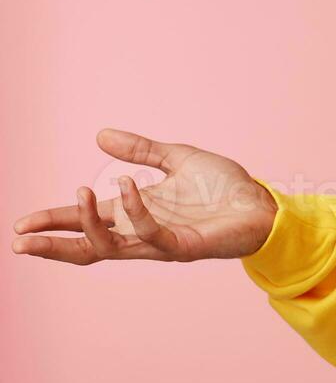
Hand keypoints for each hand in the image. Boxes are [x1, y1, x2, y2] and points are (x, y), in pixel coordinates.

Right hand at [11, 129, 277, 263]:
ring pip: (111, 247)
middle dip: (53, 245)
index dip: (55, 222)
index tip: (22, 225)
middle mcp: (143, 231)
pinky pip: (150, 234)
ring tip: (79, 193)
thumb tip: (100, 135)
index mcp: (137, 212)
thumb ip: (141, 150)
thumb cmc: (225, 187)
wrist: (264, 203)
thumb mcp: (177, 159)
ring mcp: (162, 242)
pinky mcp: (183, 247)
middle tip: (21, 241)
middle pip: (88, 246)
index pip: (86, 221)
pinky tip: (125, 185)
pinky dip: (134, 210)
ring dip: (88, 224)